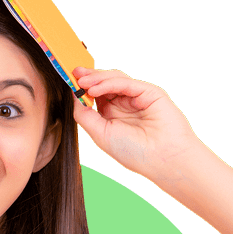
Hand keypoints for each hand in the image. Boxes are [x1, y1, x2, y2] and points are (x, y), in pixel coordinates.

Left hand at [72, 67, 202, 179]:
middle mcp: (125, 104)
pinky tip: (95, 89)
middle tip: (74, 74)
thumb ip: (85, 116)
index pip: (96, 95)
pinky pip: (127, 83)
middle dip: (88, 78)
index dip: (82, 89)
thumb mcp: (100, 134)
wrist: (163, 159)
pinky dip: (109, 83)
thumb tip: (73, 97)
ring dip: (97, 78)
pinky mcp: (150, 92)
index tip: (69, 83)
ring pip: (115, 80)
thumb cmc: (135, 152)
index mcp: (113, 115)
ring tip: (82, 81)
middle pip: (104, 84)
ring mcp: (138, 97)